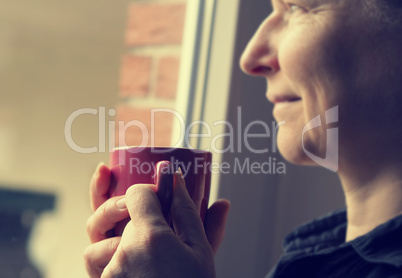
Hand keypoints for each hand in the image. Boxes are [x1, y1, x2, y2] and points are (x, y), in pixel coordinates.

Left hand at [84, 163, 229, 276]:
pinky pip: (99, 264)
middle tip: (162, 234)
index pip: (136, 194)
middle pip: (121, 217)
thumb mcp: (200, 251)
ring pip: (104, 240)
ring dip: (121, 243)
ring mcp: (110, 273)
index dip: (149, 193)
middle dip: (140, 221)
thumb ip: (188, 212)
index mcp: (151, 238)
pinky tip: (141, 272)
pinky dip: (116, 262)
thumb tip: (178, 179)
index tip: (160, 199)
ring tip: (146, 257)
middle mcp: (124, 253)